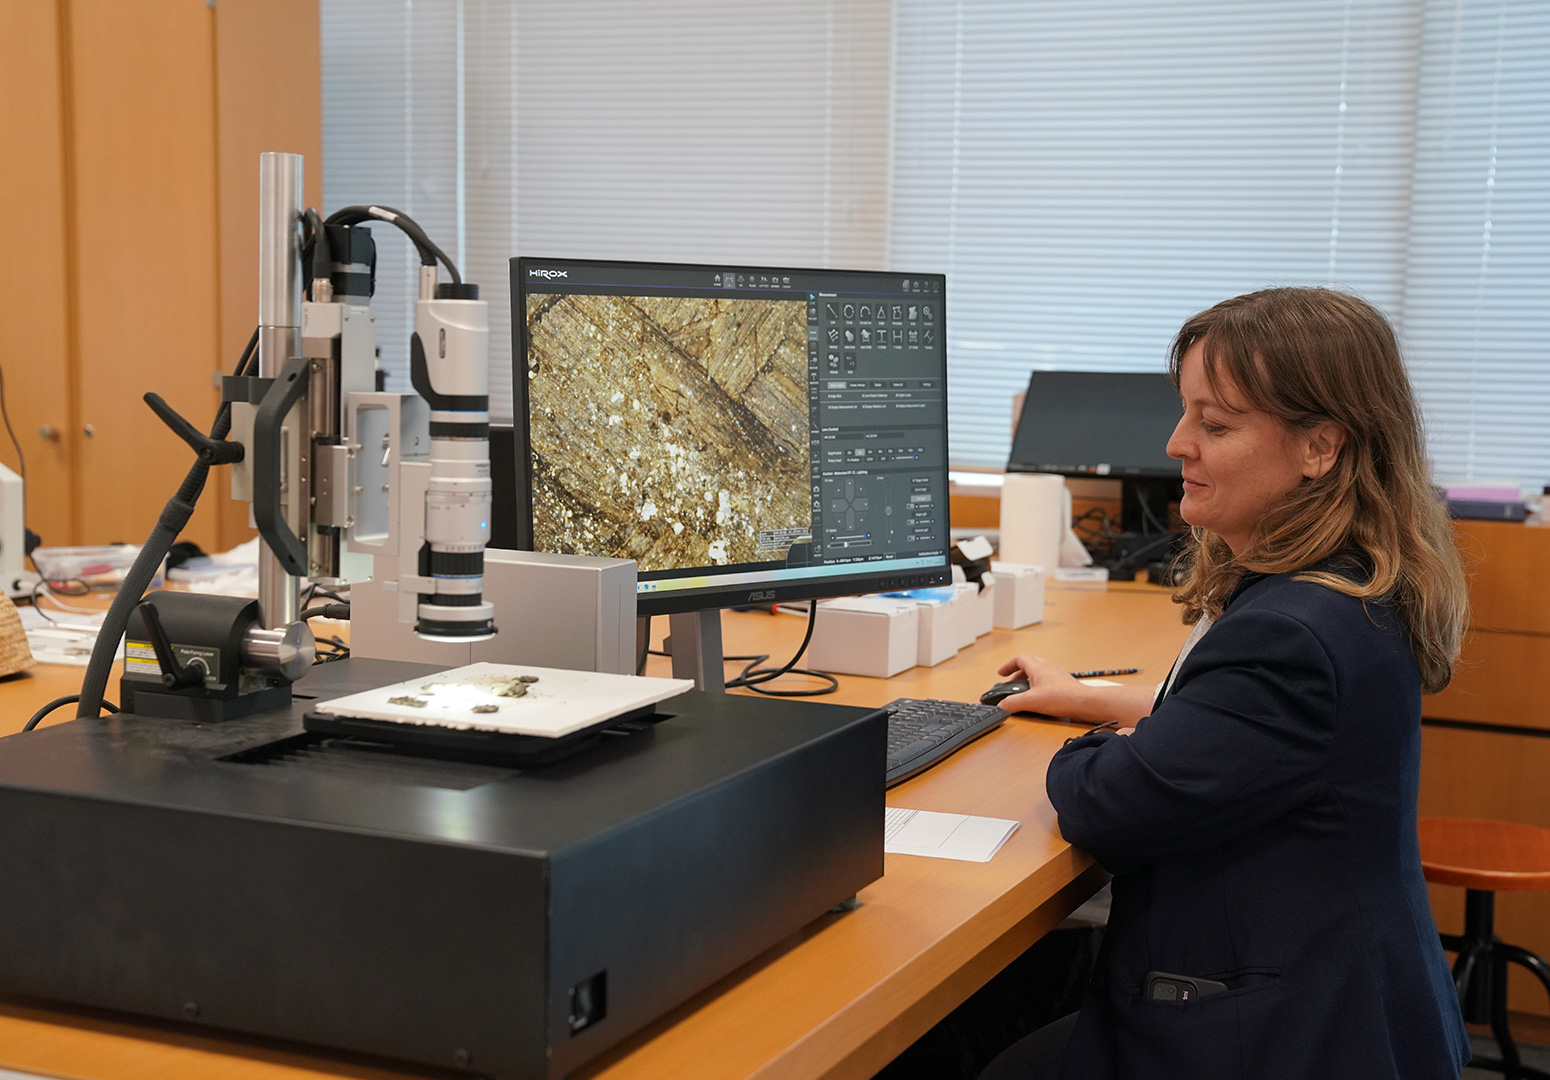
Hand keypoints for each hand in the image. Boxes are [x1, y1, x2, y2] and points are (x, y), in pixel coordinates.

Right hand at [995, 654, 1154, 726]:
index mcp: (1038, 667)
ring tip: (1024, 693)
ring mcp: (1057, 675)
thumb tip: (1001, 706)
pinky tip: (1040, 699)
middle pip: (1028, 664)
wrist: (1085, 702)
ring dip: (1028, 680)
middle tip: (1011, 684)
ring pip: (1038, 672)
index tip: (1001, 674)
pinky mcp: (1064, 684)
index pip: (1019, 659)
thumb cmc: (1063, 697)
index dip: (1008, 665)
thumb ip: (1013, 703)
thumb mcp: (1031, 701)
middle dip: (1017, 674)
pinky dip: (1039, 686)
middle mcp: (1048, 668)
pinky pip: (1047, 680)